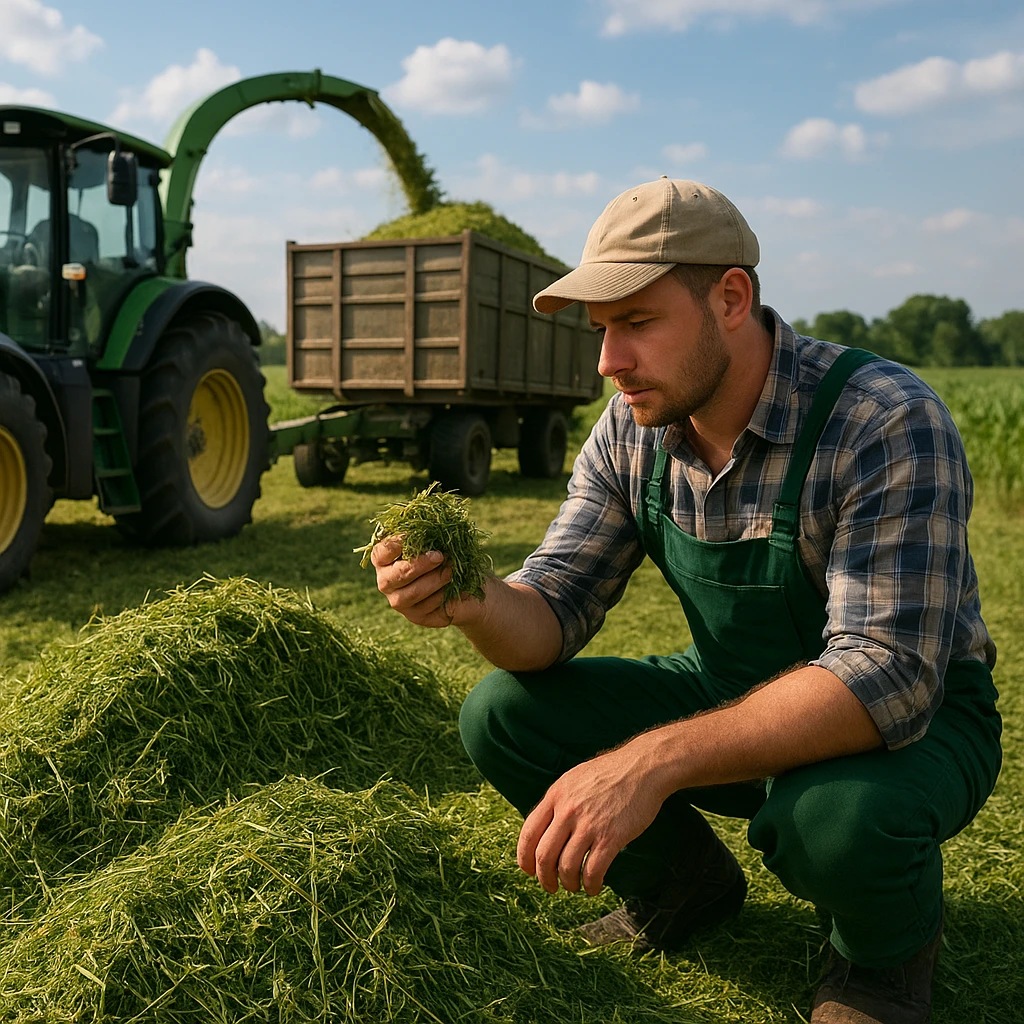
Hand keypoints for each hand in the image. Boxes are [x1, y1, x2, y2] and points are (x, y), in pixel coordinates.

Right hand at [371, 535, 462, 627]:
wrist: (467, 584)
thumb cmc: (446, 554)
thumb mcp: (436, 540)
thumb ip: (427, 534)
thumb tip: (430, 523)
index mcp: (384, 559)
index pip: (381, 552)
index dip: (395, 544)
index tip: (413, 535)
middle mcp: (386, 581)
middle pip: (396, 575)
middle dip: (419, 564)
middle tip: (440, 556)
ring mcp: (398, 601)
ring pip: (412, 593)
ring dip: (435, 580)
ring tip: (451, 570)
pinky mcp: (415, 616)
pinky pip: (427, 607)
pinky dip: (442, 594)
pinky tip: (453, 586)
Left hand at [516, 740, 668, 895]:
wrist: (642, 767)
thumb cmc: (610, 773)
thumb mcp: (574, 779)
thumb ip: (558, 802)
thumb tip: (544, 831)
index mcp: (556, 795)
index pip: (528, 833)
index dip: (524, 858)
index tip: (530, 871)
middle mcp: (568, 810)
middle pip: (544, 855)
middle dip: (544, 878)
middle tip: (551, 886)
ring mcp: (589, 824)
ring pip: (566, 867)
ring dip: (568, 884)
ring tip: (574, 886)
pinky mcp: (611, 837)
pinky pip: (592, 871)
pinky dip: (590, 885)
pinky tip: (593, 887)